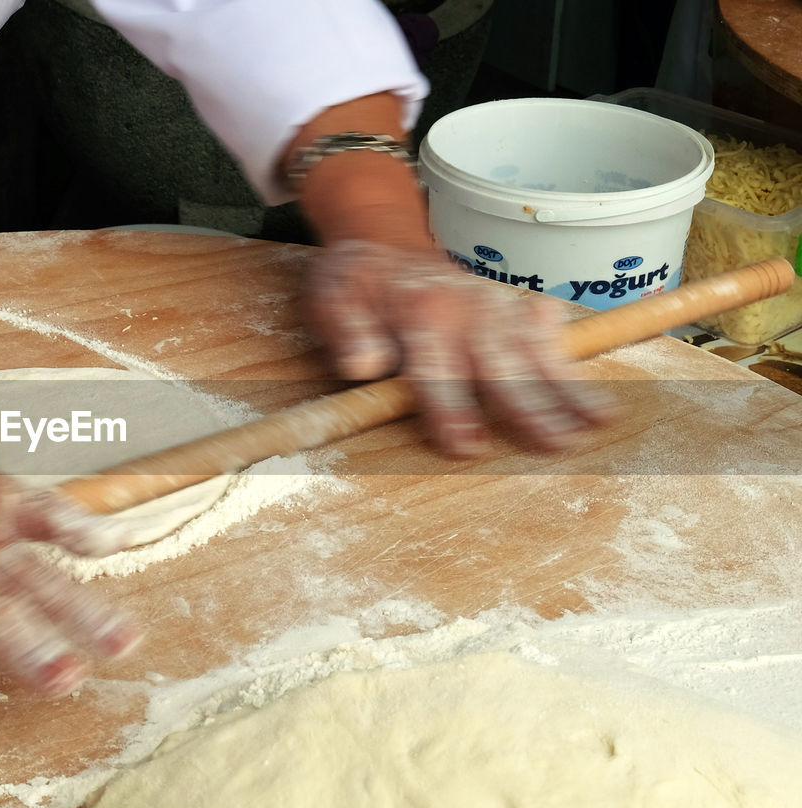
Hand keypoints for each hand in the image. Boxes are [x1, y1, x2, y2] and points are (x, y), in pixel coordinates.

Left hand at [285, 93, 616, 454]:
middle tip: (557, 443)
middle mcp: (464, 310)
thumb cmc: (356, 281)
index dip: (450, 409)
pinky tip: (597, 386)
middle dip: (530, 404)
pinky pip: (545, 328)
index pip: (436, 370)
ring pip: (534, 348)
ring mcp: (492, 306)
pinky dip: (570, 353)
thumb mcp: (330, 299)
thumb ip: (345, 332)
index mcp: (418, 315)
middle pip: (500, 363)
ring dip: (567, 385)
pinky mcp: (509, 305)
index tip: (466, 445)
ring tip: (599, 420)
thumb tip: (362, 363)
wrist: (382, 239)